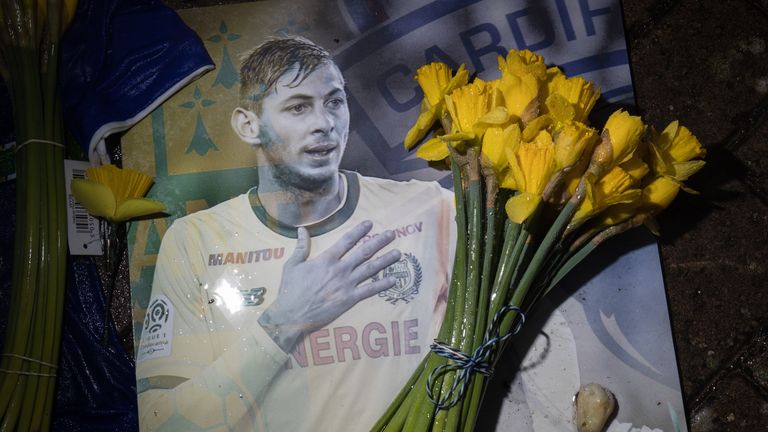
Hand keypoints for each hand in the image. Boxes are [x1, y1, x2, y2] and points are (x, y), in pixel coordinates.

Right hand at [258, 220, 400, 351]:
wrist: (292, 315)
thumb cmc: (290, 290)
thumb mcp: (292, 265)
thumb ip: (300, 247)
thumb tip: (301, 230)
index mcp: (326, 259)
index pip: (347, 241)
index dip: (359, 231)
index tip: (370, 223)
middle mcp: (340, 269)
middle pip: (364, 252)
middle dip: (379, 241)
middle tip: (392, 234)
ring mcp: (346, 284)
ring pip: (370, 269)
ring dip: (385, 260)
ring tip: (398, 253)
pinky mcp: (349, 299)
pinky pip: (369, 290)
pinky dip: (382, 285)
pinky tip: (394, 279)